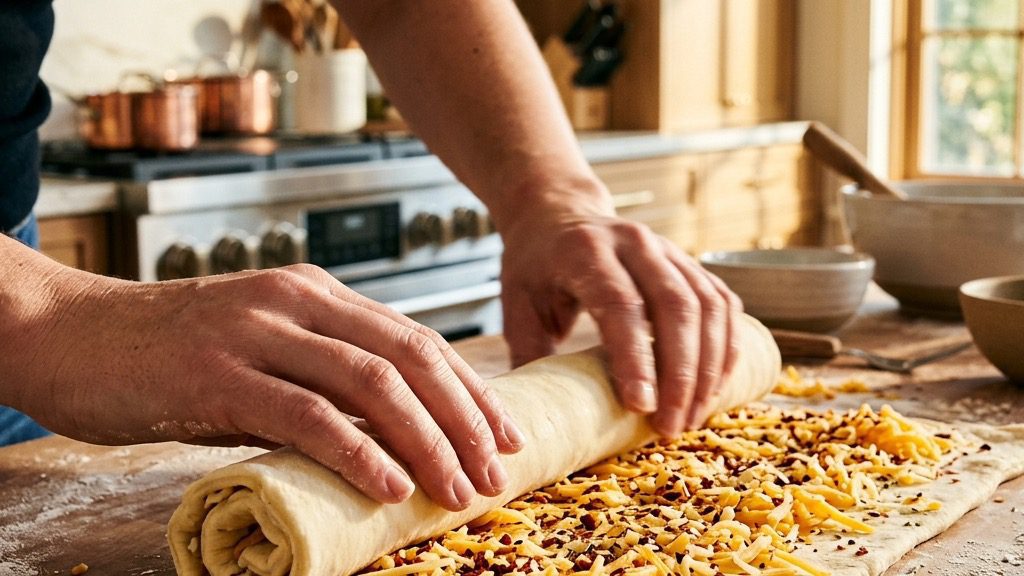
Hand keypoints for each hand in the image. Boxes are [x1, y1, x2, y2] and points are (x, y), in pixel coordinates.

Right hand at [2, 241, 523, 510]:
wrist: (72, 335)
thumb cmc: (169, 354)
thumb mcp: (261, 350)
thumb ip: (319, 378)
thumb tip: (388, 434)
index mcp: (315, 293)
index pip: (416, 338)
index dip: (470, 388)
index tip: (505, 433)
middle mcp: (297, 301)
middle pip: (410, 356)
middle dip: (465, 417)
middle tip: (497, 469)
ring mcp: (257, 333)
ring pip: (370, 382)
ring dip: (426, 439)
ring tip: (458, 486)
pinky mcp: (217, 374)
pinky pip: (305, 412)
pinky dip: (357, 450)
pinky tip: (389, 484)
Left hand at [499, 202, 742, 436]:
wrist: (558, 214)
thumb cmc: (535, 268)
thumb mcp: (516, 305)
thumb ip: (530, 355)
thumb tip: (545, 414)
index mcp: (585, 250)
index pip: (621, 304)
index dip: (636, 357)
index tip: (642, 407)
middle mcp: (634, 242)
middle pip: (675, 307)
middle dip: (681, 374)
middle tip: (672, 427)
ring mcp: (667, 249)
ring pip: (707, 306)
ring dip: (709, 367)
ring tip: (693, 416)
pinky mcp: (689, 261)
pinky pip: (722, 302)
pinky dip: (726, 346)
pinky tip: (717, 385)